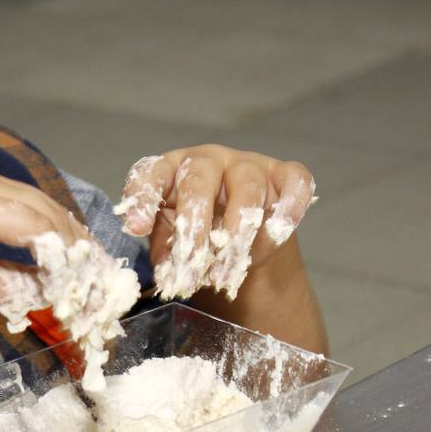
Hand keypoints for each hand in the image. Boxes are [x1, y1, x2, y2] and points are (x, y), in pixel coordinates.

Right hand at [0, 166, 88, 332]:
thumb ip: (6, 280)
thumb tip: (45, 292)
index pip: (40, 214)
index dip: (72, 246)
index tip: (93, 278)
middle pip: (51, 212)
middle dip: (82, 251)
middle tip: (104, 287)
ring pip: (46, 218)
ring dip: (73, 256)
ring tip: (89, 290)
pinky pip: (28, 228)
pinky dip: (52, 255)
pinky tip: (63, 282)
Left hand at [115, 146, 315, 299]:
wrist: (242, 239)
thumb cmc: (198, 235)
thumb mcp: (173, 242)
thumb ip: (166, 251)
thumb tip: (167, 271)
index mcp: (171, 170)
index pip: (151, 173)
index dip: (142, 198)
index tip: (136, 228)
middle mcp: (208, 160)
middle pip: (199, 181)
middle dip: (195, 226)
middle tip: (191, 262)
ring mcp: (249, 164)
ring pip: (246, 188)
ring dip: (237, 233)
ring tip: (227, 271)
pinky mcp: (285, 175)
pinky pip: (294, 182)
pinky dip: (290, 205)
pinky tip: (279, 230)